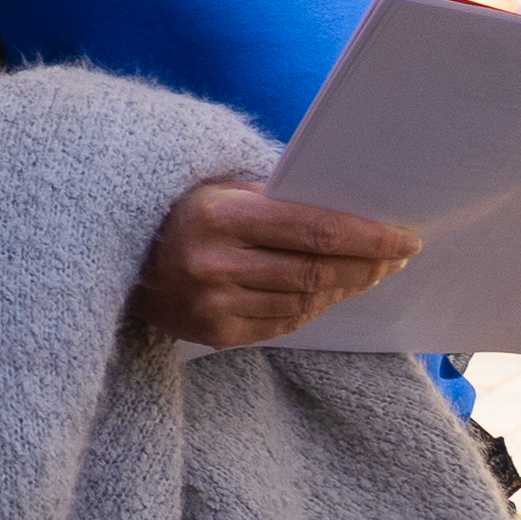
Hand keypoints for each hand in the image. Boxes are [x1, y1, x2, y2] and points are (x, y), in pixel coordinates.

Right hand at [128, 177, 416, 348]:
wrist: (114, 256)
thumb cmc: (178, 210)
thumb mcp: (219, 187)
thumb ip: (276, 198)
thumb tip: (351, 211)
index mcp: (221, 215)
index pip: (316, 230)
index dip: (369, 238)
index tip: (406, 239)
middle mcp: (216, 263)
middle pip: (317, 272)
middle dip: (368, 266)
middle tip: (396, 258)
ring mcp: (214, 304)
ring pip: (305, 302)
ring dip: (343, 288)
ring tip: (365, 273)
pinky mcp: (213, 332)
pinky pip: (282, 324)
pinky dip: (310, 308)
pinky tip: (324, 293)